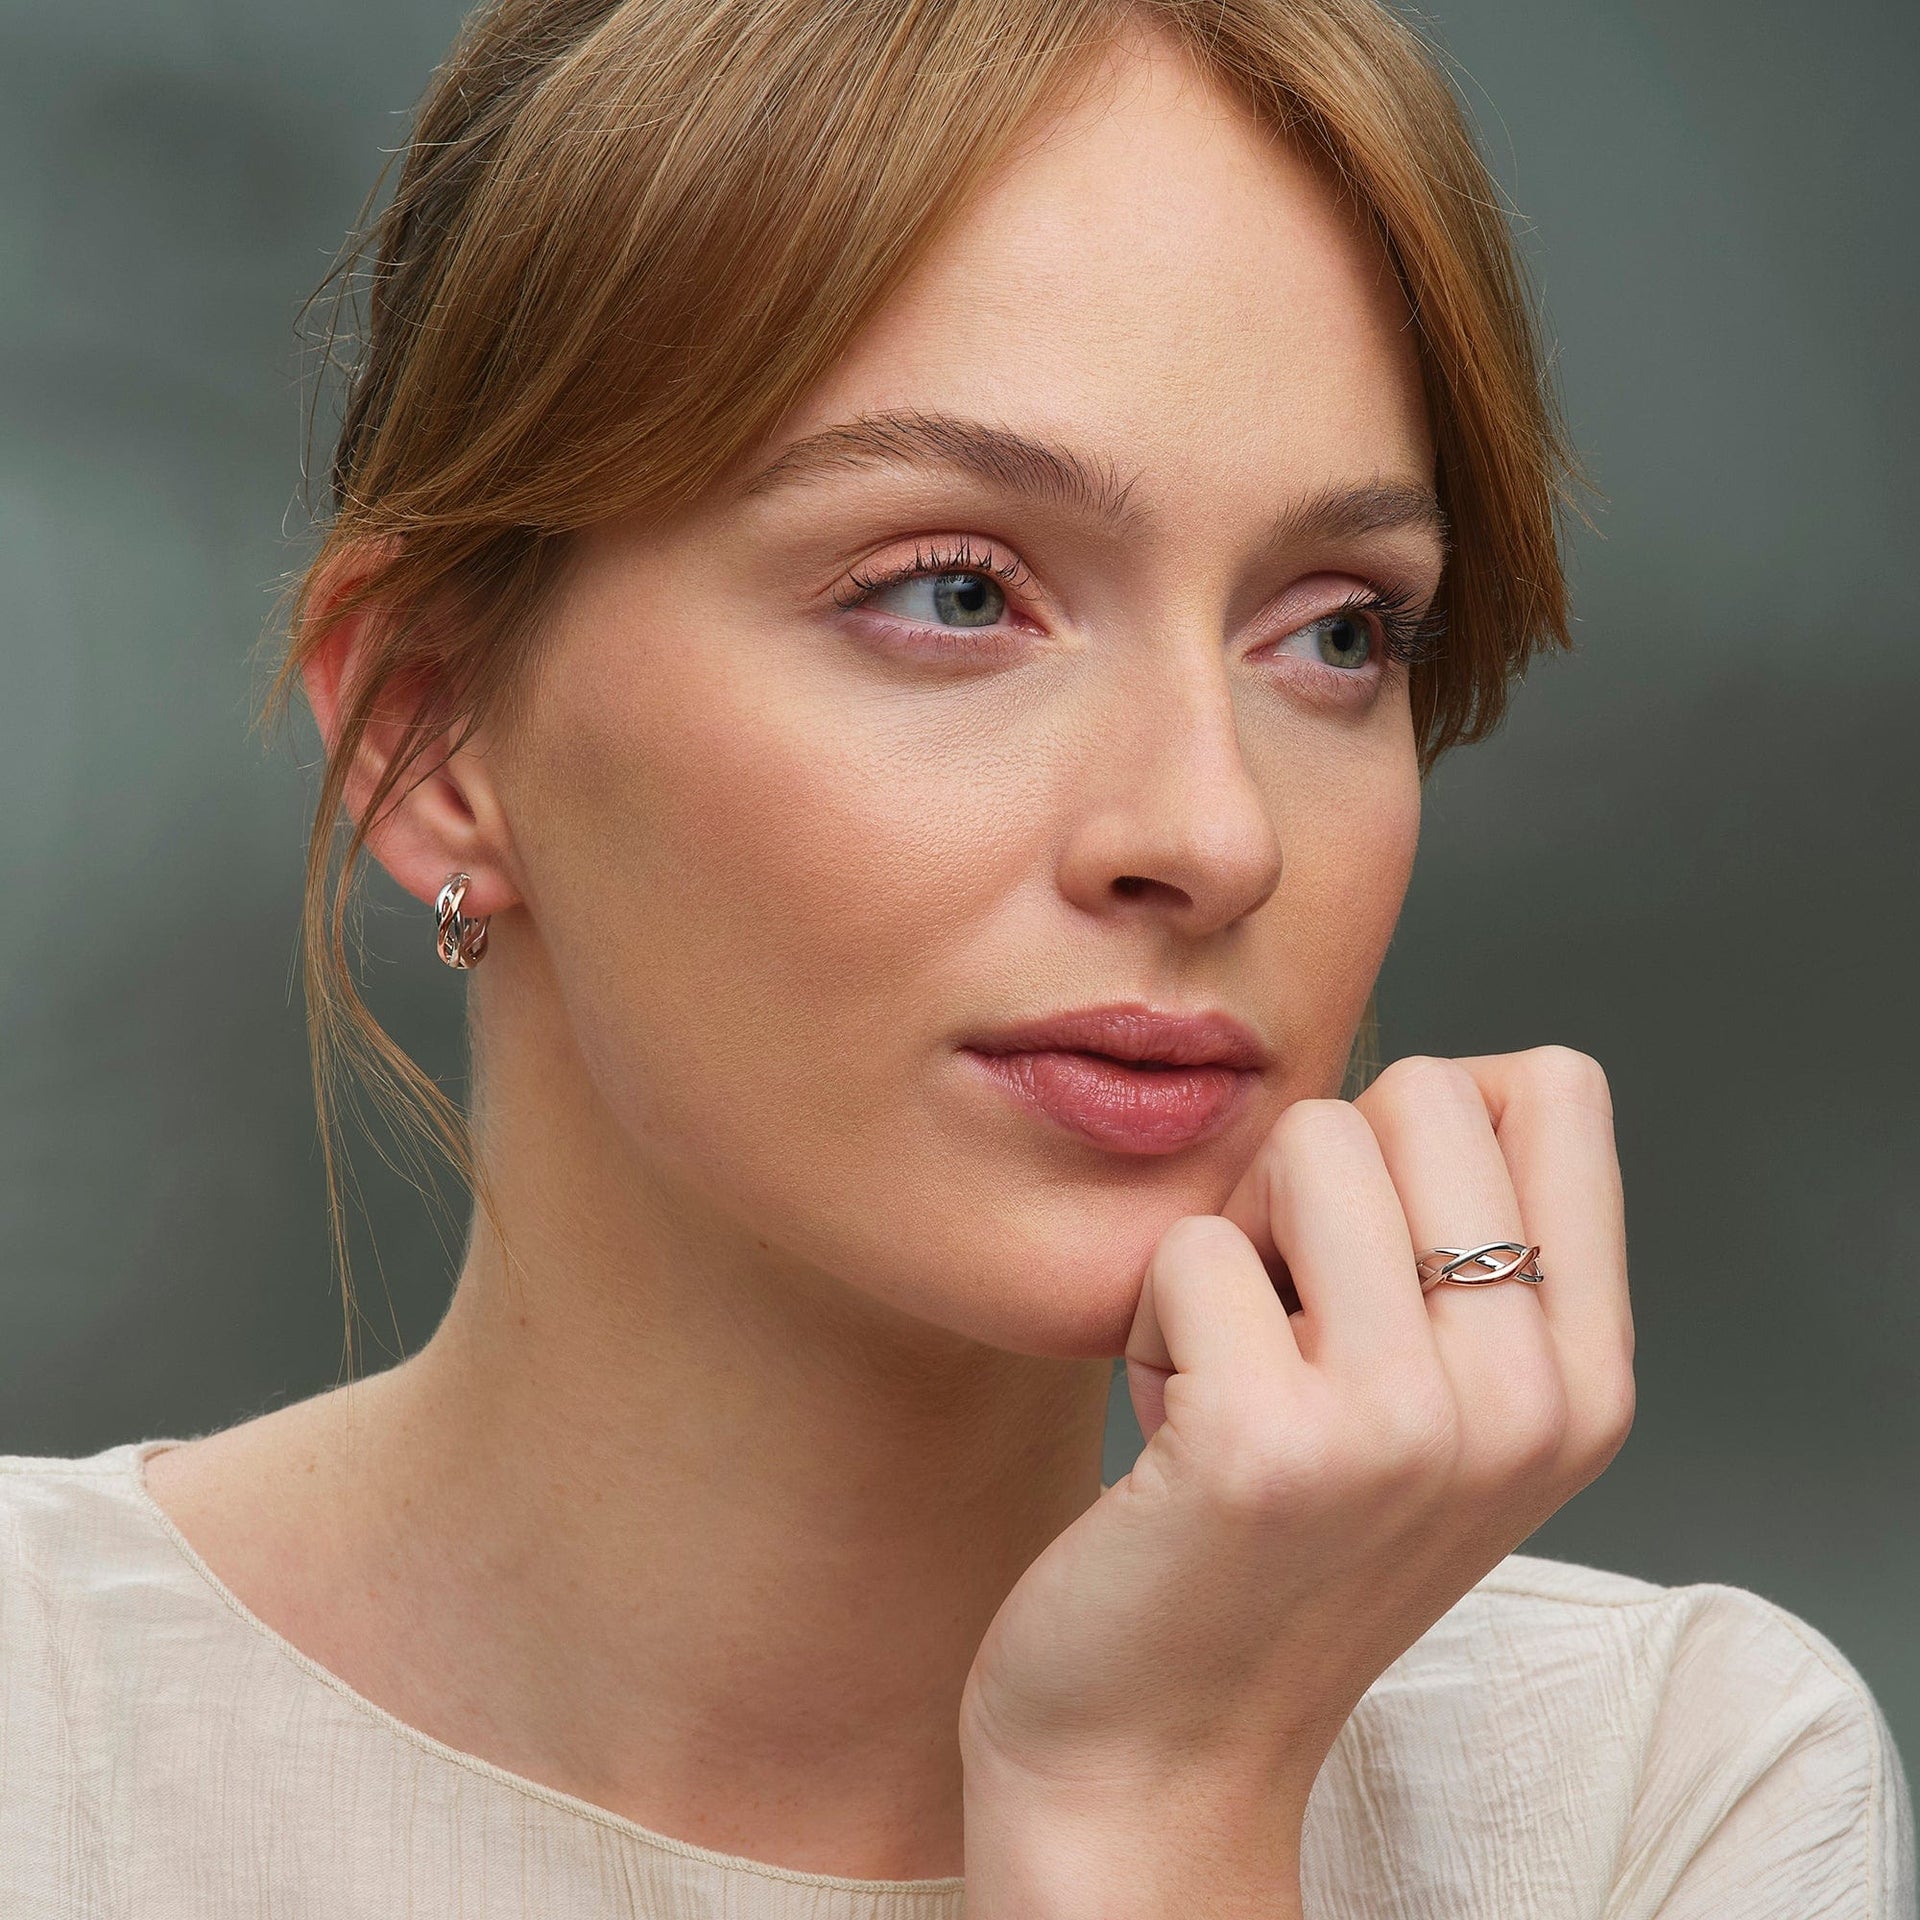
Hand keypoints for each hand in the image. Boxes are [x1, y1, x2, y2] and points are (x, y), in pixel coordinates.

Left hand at [959, 1048, 1634, 1917]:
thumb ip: (1474, 1257)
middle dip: (1313, 1177)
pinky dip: (1150, 1323)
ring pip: (1305, 1139)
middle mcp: (1528, 1402)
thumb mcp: (1437, 1413)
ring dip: (1230, 1246)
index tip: (1369, 1244)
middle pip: (1421, 1088)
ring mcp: (1408, 1425)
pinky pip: (1189, 1244)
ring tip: (1231, 1373)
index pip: (1556, 1086)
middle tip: (1285, 1319)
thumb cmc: (1274, 1545)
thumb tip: (1450, 1074)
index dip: (1427, 1121)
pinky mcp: (1271, 1442)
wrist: (1160, 1747)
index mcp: (1587, 1380)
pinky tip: (1171, 1435)